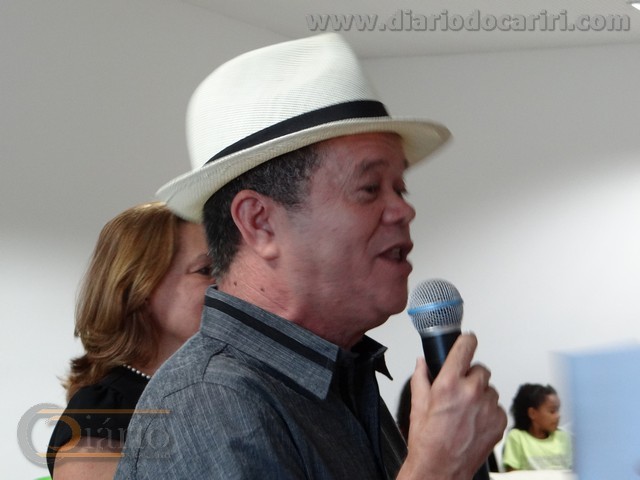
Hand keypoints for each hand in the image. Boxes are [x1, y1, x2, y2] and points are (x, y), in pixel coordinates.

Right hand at [397, 333, 506, 479]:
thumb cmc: (427, 441)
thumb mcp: (417, 405)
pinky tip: (474, 422)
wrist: (440, 470)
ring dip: (480, 395)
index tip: (468, 340)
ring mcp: (488, 408)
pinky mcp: (499, 422)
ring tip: (465, 411)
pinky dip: (488, 411)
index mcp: (449, 384)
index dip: (467, 341)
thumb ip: (421, 378)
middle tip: (459, 391)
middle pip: (480, 369)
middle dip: (470, 376)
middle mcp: (471, 392)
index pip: (466, 347)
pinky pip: (497, 407)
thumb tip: (422, 363)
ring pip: (489, 389)